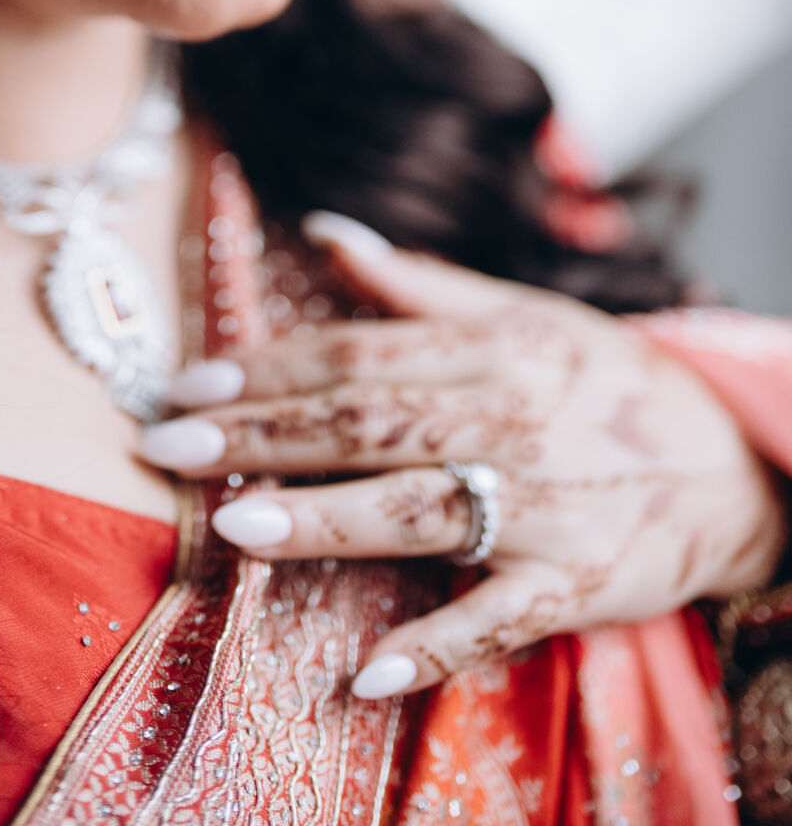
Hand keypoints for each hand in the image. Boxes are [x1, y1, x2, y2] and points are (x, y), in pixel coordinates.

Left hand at [140, 211, 785, 699]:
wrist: (733, 456)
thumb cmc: (606, 382)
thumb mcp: (520, 313)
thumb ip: (414, 283)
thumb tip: (320, 229)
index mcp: (489, 349)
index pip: (353, 357)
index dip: (263, 370)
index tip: (183, 385)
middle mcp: (508, 419)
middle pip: (364, 425)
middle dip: (259, 436)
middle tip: (167, 449)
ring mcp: (543, 504)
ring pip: (417, 508)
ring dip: (323, 520)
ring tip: (234, 527)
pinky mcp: (577, 582)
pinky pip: (498, 618)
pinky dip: (437, 644)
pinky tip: (368, 672)